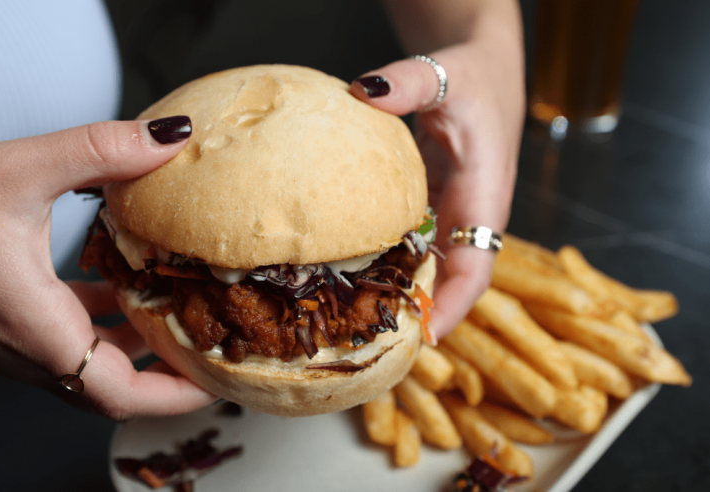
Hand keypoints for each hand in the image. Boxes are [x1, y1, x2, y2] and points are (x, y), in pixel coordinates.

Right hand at [0, 117, 217, 419]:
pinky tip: (125, 286)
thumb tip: (171, 137)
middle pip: (112, 388)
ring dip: (139, 347)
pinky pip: (69, 334)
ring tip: (183, 318)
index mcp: (34, 325)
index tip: (219, 379)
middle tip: (213, 350)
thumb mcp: (19, 169)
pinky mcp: (9, 316)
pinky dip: (107, 320)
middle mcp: (25, 344)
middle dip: (168, 375)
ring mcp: (14, 335)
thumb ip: (101, 150)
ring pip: (91, 362)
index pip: (118, 394)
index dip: (176, 394)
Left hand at [352, 42, 524, 339]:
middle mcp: (468, 216)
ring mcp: (448, 214)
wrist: (480, 71)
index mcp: (484, 197)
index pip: (477, 268)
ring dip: (396, 292)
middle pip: (447, 281)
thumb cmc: (473, 77)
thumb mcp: (445, 74)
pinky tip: (349, 271)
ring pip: (426, 266)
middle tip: (370, 342)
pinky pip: (410, 243)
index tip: (425, 336)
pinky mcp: (430, 206)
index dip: (455, 306)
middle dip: (417, 314)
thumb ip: (411, 82)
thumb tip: (365, 91)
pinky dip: (385, 260)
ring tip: (352, 320)